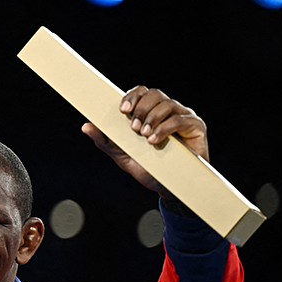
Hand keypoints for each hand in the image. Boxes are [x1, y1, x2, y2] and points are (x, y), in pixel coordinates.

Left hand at [81, 86, 207, 198]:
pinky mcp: (195, 126)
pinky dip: (164, 128)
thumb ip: (105, 141)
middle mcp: (167, 110)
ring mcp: (182, 116)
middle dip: (141, 109)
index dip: (131, 96)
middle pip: (154, 94)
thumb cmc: (148, 169)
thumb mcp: (122, 155)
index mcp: (150, 112)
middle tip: (133, 128)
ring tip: (144, 136)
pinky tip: (154, 140)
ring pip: (167, 104)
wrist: (169, 188)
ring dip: (152, 118)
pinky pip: (180, 119)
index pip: (141, 92)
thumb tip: (86, 126)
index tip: (122, 109)